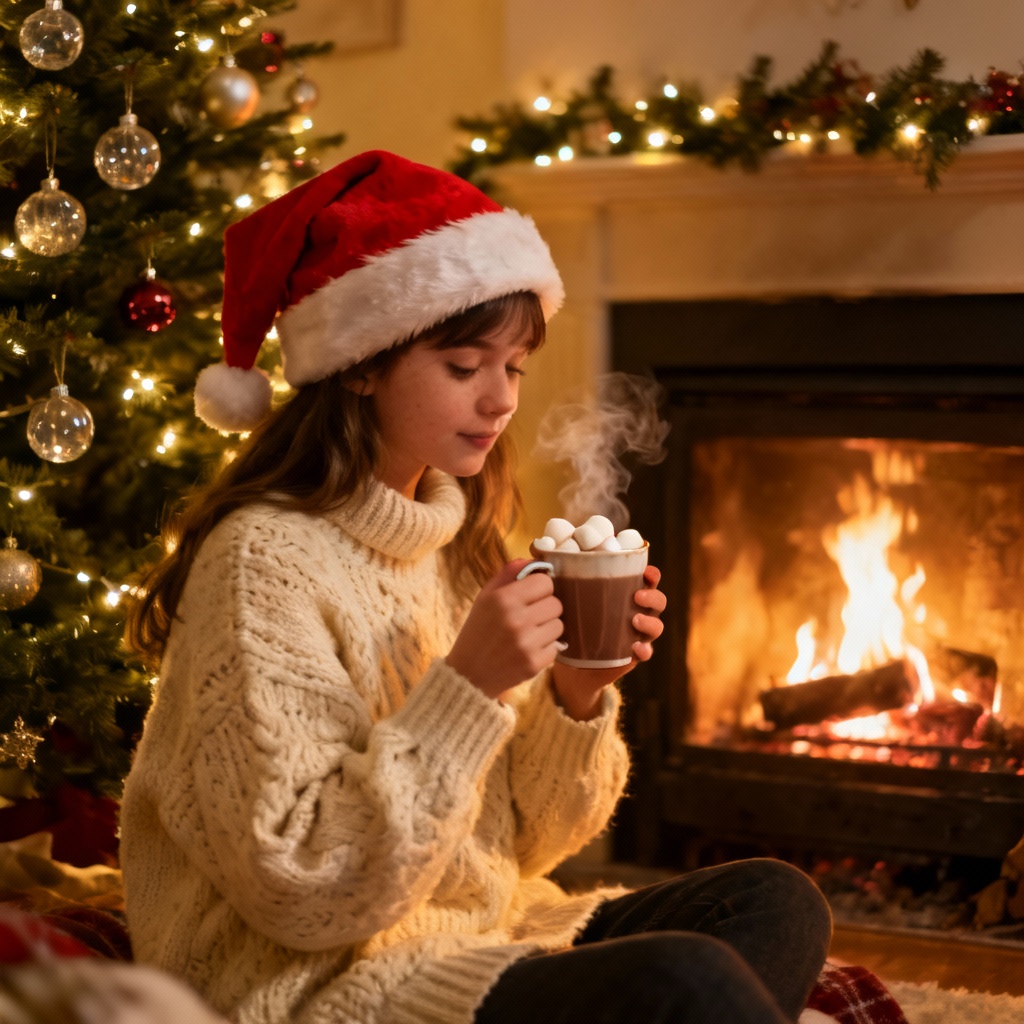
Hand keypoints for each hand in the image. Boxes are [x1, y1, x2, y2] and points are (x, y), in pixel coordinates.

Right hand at [447, 559, 564, 699]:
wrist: (468, 674)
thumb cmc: (478, 631)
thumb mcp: (485, 598)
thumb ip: (508, 574)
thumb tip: (532, 559)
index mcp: (503, 599)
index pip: (545, 582)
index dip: (540, 588)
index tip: (531, 596)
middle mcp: (516, 619)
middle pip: (556, 603)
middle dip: (545, 608)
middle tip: (530, 616)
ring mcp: (526, 643)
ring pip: (559, 625)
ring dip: (547, 628)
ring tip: (528, 633)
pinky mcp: (534, 663)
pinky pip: (556, 647)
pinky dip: (545, 648)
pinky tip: (528, 649)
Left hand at [551, 564, 665, 719]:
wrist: (569, 664)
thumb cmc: (569, 623)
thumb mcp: (564, 599)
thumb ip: (554, 574)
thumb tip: (533, 548)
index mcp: (621, 594)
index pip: (645, 579)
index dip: (651, 574)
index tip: (646, 571)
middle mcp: (634, 611)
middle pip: (657, 600)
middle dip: (652, 595)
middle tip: (637, 594)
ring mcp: (635, 635)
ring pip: (656, 625)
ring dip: (650, 621)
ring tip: (634, 620)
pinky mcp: (631, 656)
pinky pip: (646, 652)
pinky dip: (644, 649)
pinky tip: (635, 648)